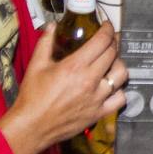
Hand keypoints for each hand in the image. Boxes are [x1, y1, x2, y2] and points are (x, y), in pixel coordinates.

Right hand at [0, 21, 125, 153]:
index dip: (108, 30)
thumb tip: (52, 27)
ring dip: (119, 65)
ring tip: (112, 63)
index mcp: (75, 66)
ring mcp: (96, 98)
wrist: (31, 126)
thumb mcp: (36, 65)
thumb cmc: (32, 96)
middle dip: (113, 43)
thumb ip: (45, 42)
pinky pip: (120, 99)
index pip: (102, 41)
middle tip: (109, 41)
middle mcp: (90, 81)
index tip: (107, 27)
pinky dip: (119, 91)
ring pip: (121, 75)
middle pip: (113, 55)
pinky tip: (111, 87)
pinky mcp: (98, 113)